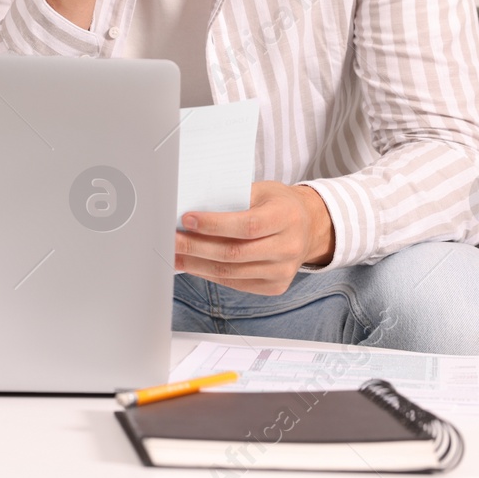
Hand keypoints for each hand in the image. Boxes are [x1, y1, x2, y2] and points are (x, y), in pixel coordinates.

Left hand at [174, 182, 335, 294]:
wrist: (308, 227)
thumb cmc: (277, 204)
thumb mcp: (261, 191)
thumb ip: (233, 199)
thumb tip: (192, 212)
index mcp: (286, 217)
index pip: (247, 225)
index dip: (215, 225)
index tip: (187, 219)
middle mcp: (289, 247)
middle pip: (235, 253)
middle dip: (196, 247)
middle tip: (171, 240)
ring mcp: (283, 271)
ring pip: (231, 272)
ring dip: (197, 264)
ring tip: (174, 254)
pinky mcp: (275, 286)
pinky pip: (236, 282)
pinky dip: (210, 274)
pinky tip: (192, 265)